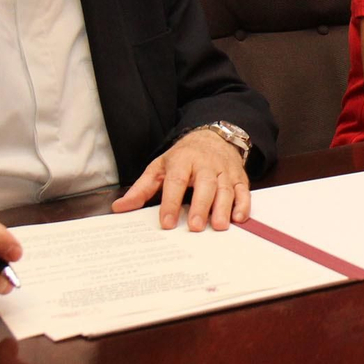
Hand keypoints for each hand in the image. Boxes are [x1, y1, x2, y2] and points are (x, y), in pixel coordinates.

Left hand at [111, 128, 249, 230]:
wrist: (213, 137)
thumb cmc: (184, 157)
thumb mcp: (160, 167)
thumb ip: (141, 189)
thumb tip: (120, 207)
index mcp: (183, 160)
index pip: (176, 181)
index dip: (170, 202)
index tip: (166, 222)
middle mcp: (206, 165)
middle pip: (205, 184)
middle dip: (201, 205)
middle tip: (196, 227)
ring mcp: (224, 171)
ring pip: (226, 188)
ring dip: (223, 207)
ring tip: (219, 226)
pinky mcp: (239, 178)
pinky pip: (244, 191)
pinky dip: (243, 204)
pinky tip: (238, 218)